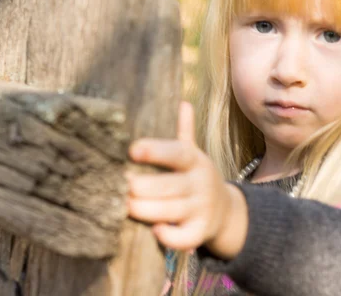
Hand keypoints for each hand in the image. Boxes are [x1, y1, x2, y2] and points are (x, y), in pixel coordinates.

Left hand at [126, 102, 247, 257]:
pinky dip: (169, 237)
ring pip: (171, 210)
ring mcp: (201, 209)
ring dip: (144, 209)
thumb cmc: (194, 177)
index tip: (131, 150)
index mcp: (195, 160)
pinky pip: (185, 238)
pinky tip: (154, 230)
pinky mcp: (200, 232)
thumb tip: (182, 102)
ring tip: (121, 205)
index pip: (177, 152)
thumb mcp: (192, 154)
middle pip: (169, 185)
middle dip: (140, 186)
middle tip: (116, 184)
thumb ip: (184, 131)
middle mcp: (200, 183)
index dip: (155, 151)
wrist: (224, 210)